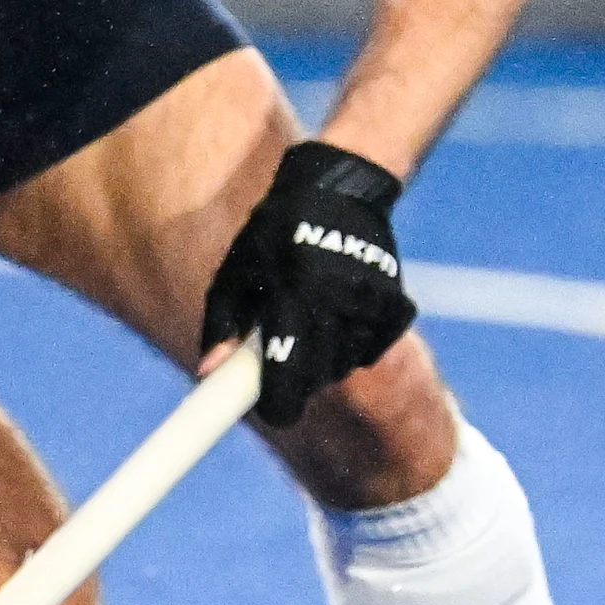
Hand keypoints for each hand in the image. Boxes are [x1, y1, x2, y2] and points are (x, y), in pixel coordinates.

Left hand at [201, 140, 417, 426]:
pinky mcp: (397, 306)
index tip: (271, 412)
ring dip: (325, 360)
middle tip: (282, 356)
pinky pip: (370, 351)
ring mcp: (371, 304)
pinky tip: (341, 313)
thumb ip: (220, 324)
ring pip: (345, 365)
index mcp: (292, 291)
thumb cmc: (274, 235)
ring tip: (311, 319)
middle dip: (297, 379)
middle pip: (318, 377)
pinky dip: (354, 344)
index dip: (278, 402)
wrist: (340, 192)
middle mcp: (337, 300)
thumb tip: (207, 373)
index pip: (288, 369)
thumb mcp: (236, 271)